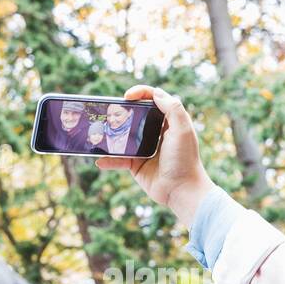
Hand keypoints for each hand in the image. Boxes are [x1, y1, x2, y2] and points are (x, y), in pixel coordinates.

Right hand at [95, 85, 213, 226]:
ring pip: (124, 136)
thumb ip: (172, 108)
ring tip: (99, 130)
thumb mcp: (183, 130)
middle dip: (121, 111)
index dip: (140, 93)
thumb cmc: (185, 160)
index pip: (154, 99)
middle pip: (135, 115)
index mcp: (169, 121)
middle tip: (110, 111)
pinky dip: (108, 160)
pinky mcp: (136, 165)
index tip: (127, 97)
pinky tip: (99, 160)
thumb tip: (155, 93)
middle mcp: (156, 133)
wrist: (182, 191)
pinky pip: (119, 160)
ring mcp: (145, 149)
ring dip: (111, 133)